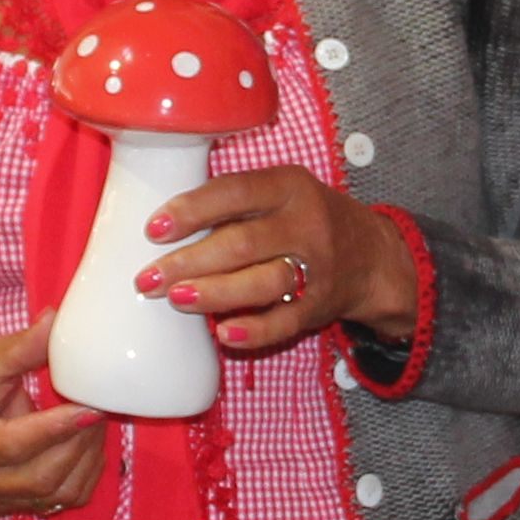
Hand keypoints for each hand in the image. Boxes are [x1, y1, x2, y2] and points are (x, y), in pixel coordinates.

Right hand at [0, 322, 109, 513]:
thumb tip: (56, 321)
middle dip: (77, 445)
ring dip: (86, 461)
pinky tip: (87, 447)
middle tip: (98, 410)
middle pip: (38, 477)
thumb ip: (22, 347)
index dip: (55, 429)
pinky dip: (83, 478)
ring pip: (54, 495)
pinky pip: (60, 502)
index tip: (89, 408)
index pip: (12, 445)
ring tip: (95, 425)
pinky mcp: (13, 505)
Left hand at [141, 167, 416, 352]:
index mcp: (289, 186)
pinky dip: (254, 330)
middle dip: (189, 262)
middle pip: (242, 243)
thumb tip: (161, 227)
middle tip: (148, 279)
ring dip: (215, 293)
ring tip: (175, 299)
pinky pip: (284, 322)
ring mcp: (315, 267)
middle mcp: (305, 224)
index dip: (192, 211)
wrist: (371, 256)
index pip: (234, 193)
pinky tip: (223, 333)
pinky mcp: (319, 306)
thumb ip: (233, 202)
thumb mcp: (280, 192)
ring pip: (262, 282)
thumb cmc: (305, 219)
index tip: (154, 230)